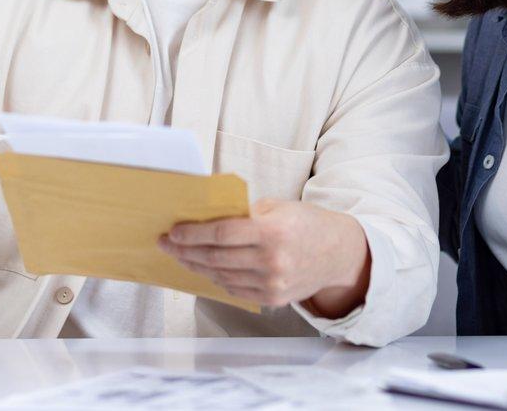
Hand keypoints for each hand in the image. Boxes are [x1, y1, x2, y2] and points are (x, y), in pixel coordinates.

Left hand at [159, 199, 370, 316]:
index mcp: (273, 231)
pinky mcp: (272, 298)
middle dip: (185, 251)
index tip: (173, 232)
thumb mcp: (279, 207)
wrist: (339, 253)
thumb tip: (207, 217)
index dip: (193, 234)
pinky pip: (234, 289)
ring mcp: (272, 283)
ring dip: (196, 266)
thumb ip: (245, 214)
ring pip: (221, 276)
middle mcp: (272, 260)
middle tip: (166, 244)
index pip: (222, 233)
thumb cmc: (307, 224)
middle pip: (216, 258)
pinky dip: (216, 279)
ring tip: (181, 256)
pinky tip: (205, 269)